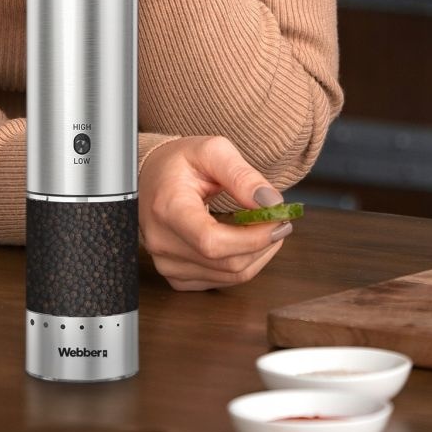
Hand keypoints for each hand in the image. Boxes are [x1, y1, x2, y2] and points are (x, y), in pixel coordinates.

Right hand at [138, 136, 295, 290]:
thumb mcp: (213, 151)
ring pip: (229, 276)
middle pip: (226, 263)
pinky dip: (242, 263)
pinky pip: (220, 280)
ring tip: (264, 226)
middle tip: (280, 220)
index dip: (252, 238)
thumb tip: (271, 203)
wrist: (152, 175)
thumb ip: (243, 176)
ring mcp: (167, 264)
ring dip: (257, 254)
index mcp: (168, 209)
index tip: (278, 221)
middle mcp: (163, 243)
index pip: (212, 241)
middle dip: (263, 244)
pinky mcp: (176, 275)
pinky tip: (245, 240)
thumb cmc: (179, 161)